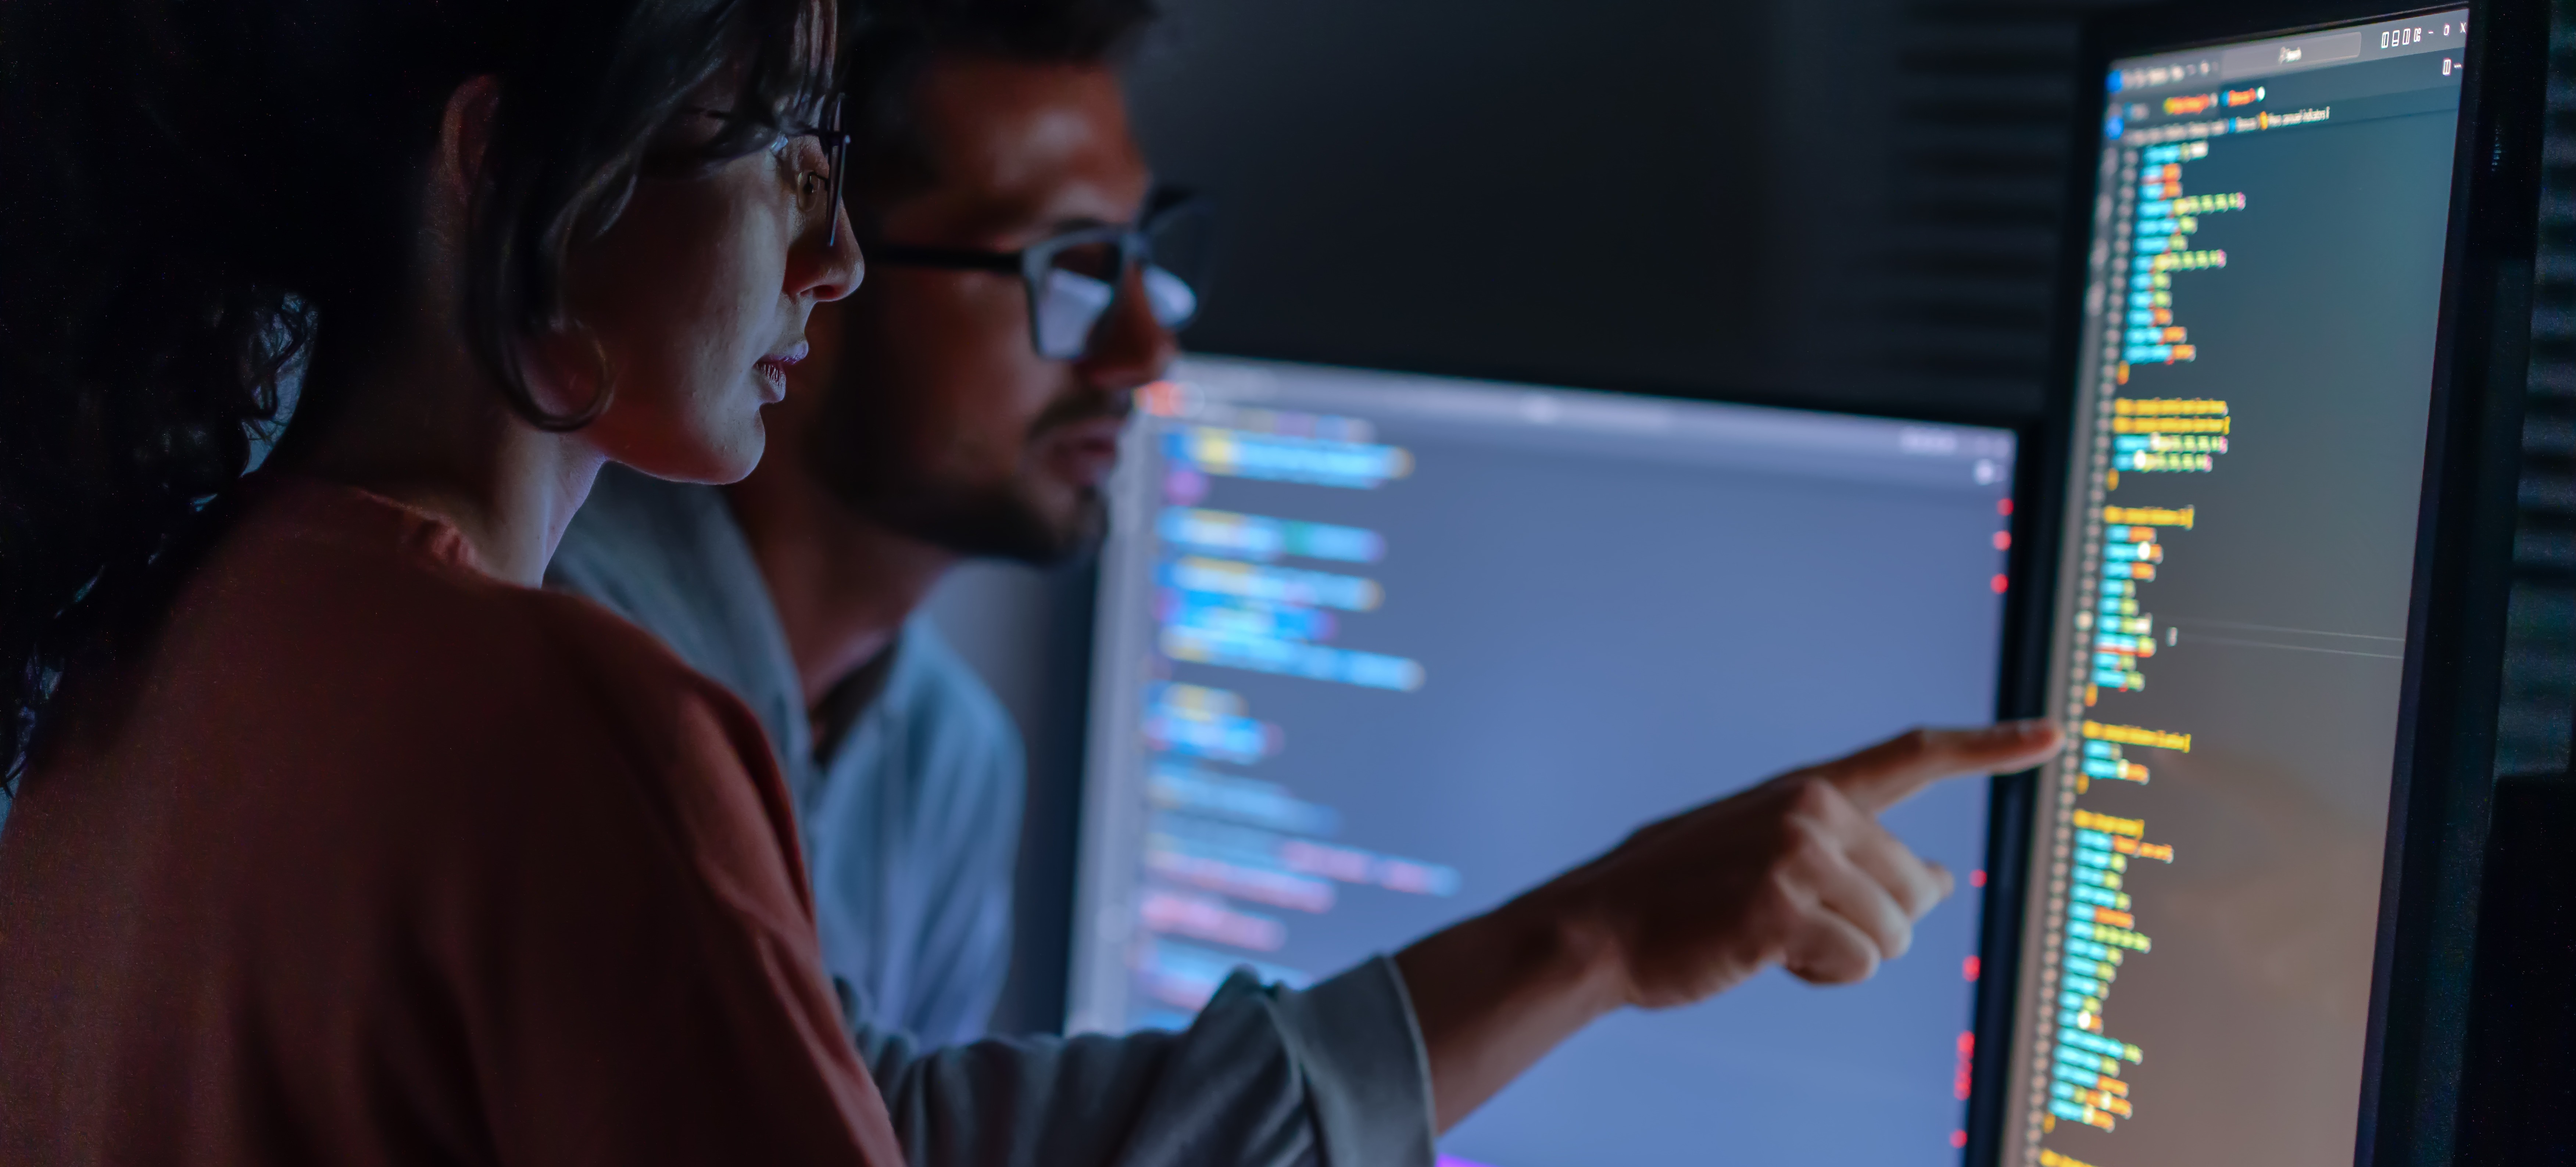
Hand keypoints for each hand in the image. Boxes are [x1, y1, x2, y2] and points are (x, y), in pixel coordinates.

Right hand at [1563, 722, 2064, 1006]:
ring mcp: (1796, 854)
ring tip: (1769, 939)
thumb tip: (1943, 883)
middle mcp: (1811, 808)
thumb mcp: (1773, 861)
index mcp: (1808, 789)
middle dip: (1872, 926)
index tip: (2053, 734)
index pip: (1912, 756)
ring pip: (1893, 936)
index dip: (1990, 746)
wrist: (1599, 928)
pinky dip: (1819, 978)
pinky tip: (1761, 957)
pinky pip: (1855, 965)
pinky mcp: (1781, 907)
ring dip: (1841, 955)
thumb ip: (1855, 859)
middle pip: (1914, 890)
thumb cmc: (1686, 900)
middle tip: (1795, 926)